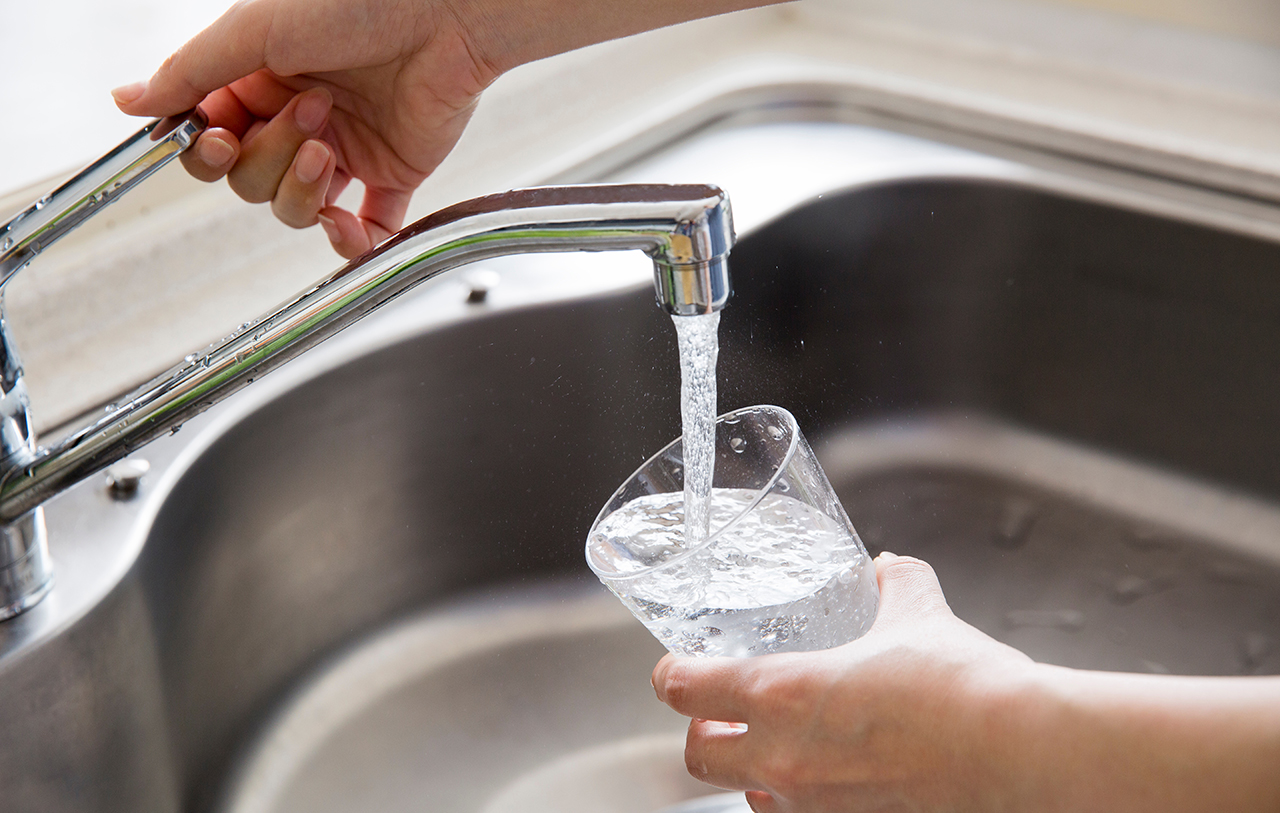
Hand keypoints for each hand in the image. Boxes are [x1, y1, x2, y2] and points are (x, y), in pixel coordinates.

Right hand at [111, 0, 779, 257]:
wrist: (447, 13)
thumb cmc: (361, 0)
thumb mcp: (257, 29)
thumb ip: (192, 71)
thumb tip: (128, 99)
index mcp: (260, 80)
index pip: (212, 141)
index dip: (211, 152)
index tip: (220, 138)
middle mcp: (297, 117)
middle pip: (249, 182)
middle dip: (269, 158)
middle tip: (306, 114)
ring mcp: (344, 150)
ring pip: (294, 208)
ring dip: (302, 187)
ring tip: (329, 144)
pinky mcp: (391, 175)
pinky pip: (364, 230)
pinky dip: (349, 242)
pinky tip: (342, 224)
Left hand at [653, 553, 1279, 811]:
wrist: (1019, 752)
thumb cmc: (964, 685)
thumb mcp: (919, 615)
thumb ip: (894, 585)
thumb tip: (887, 567)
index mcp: (781, 694)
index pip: (684, 689)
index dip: (674, 673)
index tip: (679, 665)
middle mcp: (784, 758)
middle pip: (697, 756)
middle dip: (702, 730)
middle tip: (722, 708)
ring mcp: (816, 806)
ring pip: (747, 795)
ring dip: (752, 768)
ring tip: (780, 744)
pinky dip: (801, 799)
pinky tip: (832, 777)